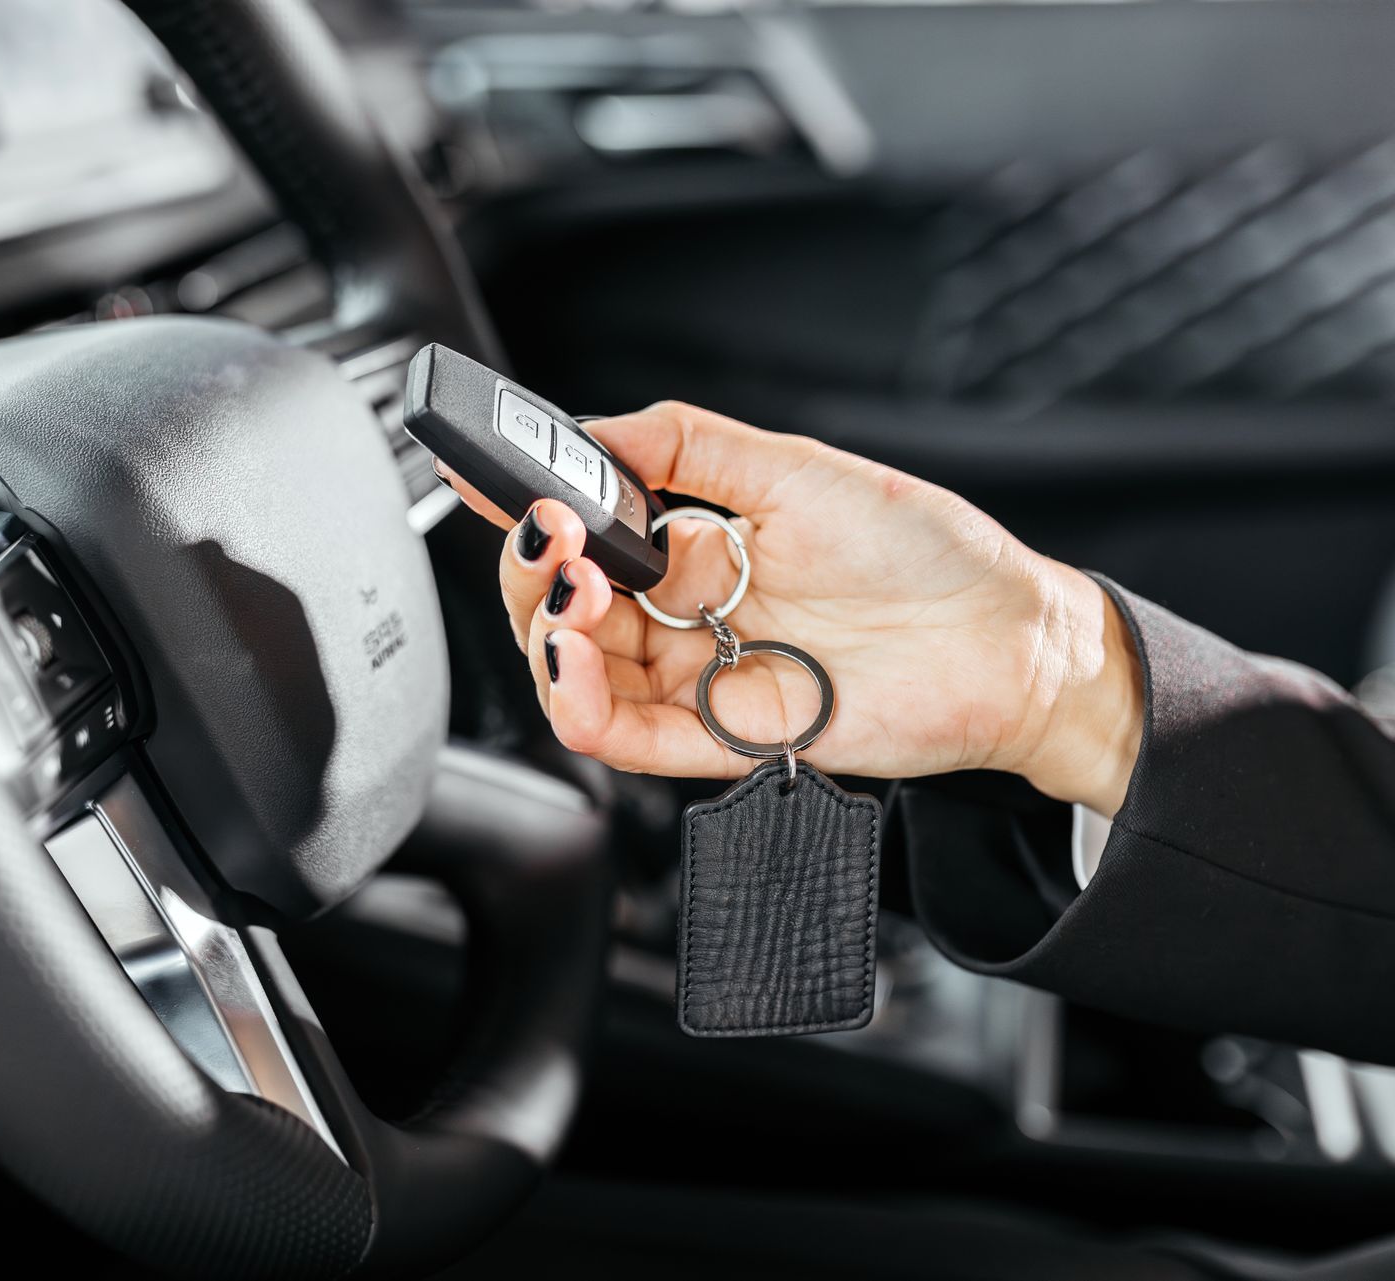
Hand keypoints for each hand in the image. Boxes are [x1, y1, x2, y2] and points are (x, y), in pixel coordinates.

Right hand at [440, 401, 1143, 815]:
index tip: (495, 484)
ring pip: (581, 677)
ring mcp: (701, 679)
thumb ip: (686, 446)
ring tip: (571, 602)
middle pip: (564, 612)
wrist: (1008, 640)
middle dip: (532, 577)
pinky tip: (575, 663)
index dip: (531, 518)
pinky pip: (627, 736)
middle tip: (550, 546)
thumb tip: (593, 430)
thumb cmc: (925, 553)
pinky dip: (582, 706)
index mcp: (695, 551)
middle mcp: (687, 619)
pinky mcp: (724, 738)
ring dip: (549, 640)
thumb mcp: (796, 468)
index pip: (583, 540)